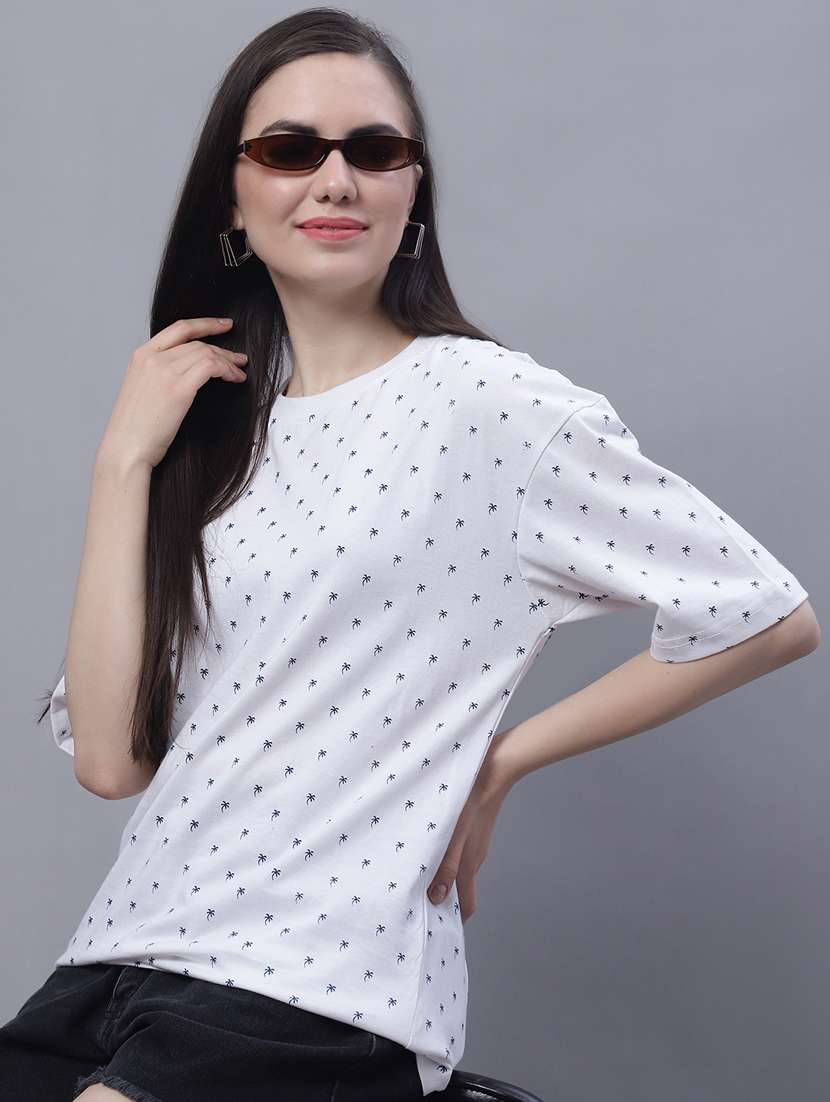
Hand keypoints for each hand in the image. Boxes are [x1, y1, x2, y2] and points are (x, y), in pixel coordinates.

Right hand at [98, 317, 249, 471]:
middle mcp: (152, 357)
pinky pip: (211, 367)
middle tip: (239, 358)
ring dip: (228, 361)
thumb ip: (159, 374)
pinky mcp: (178, 388)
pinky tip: (234, 379)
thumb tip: (186, 371)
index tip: (223, 325)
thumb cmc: (134, 429)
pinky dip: (227, 370)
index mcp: (141, 356)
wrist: (125, 449)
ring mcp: (164, 370)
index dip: (205, 324)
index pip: (178, 329)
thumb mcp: (142, 390)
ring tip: (239, 372)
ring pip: (206, 352)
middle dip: (222, 348)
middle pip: (196, 341)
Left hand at [427, 732, 516, 923]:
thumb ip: (445, 866)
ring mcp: (473, 843)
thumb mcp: (454, 835)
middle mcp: (473, 858)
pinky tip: (426, 848)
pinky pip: (456, 853)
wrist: (493, 769)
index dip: (454, 921)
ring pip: (456, 870)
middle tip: (415, 906)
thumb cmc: (471, 800)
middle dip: (441, 902)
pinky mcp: (471, 829)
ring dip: (438, 878)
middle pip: (459, 890)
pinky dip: (442, 859)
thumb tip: (436, 899)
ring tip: (413, 878)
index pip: (466, 905)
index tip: (435, 929)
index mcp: (470, 864)